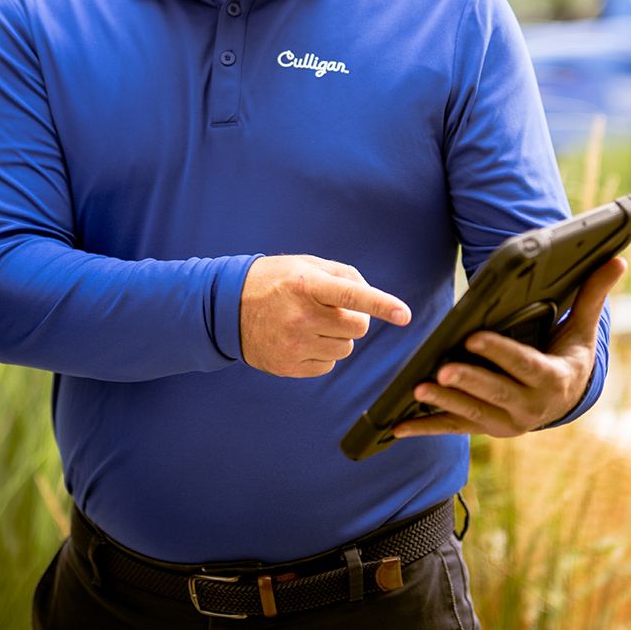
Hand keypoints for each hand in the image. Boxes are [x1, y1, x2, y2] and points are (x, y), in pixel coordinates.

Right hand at [239, 256, 410, 377]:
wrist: (226, 308)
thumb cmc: (274, 281)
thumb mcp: (305, 264)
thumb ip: (343, 275)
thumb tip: (371, 301)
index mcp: (306, 284)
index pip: (351, 295)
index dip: (381, 305)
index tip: (404, 315)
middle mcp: (300, 316)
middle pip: (357, 327)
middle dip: (353, 319)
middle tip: (331, 310)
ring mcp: (294, 344)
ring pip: (345, 348)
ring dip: (337, 337)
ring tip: (311, 323)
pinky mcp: (289, 365)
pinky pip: (328, 365)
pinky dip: (323, 353)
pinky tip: (302, 340)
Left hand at [395, 256, 626, 438]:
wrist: (569, 399)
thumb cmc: (569, 354)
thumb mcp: (581, 328)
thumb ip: (593, 296)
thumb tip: (619, 260)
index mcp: (553, 379)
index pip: (525, 366)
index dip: (500, 353)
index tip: (473, 337)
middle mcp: (531, 408)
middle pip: (496, 394)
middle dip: (468, 383)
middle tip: (441, 370)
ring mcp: (508, 423)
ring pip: (473, 413)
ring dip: (444, 403)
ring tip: (417, 390)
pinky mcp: (488, 430)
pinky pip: (455, 428)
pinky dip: (427, 428)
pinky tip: (399, 426)